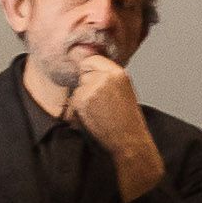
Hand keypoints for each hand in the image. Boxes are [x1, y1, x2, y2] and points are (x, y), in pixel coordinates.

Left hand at [68, 55, 165, 200]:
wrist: (129, 142)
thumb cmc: (127, 121)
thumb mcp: (123, 91)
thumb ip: (107, 78)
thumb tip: (85, 65)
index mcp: (118, 73)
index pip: (92, 59)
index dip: (89, 69)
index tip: (90, 77)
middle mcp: (105, 77)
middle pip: (83, 72)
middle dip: (85, 85)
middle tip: (100, 103)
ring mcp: (92, 88)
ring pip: (77, 88)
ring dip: (81, 100)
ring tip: (99, 113)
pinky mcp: (82, 101)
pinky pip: (72, 103)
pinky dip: (77, 112)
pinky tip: (93, 119)